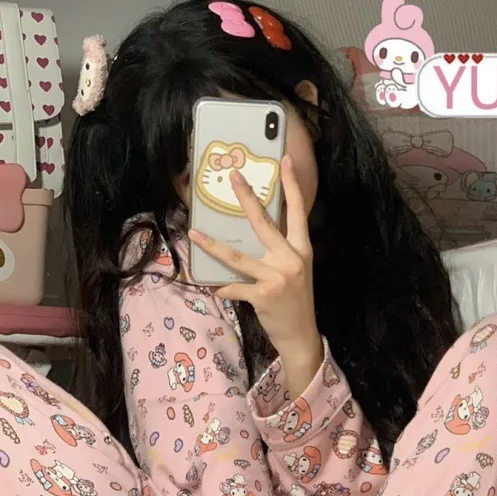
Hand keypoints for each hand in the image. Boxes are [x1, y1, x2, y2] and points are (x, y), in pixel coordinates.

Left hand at [188, 155, 323, 398]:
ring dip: (212, 245)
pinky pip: (234, 287)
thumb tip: (255, 232)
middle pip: (264, 223)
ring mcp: (277, 277)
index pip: (298, 211)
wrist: (301, 335)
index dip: (292, 185)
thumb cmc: (296, 301)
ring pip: (238, 257)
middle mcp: (291, 259)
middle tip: (233, 177)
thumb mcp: (296, 271)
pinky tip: (211, 287)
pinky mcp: (263, 295)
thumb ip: (281, 251)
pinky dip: (221, 288)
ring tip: (194, 233)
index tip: (286, 160)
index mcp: (301, 250)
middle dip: (246, 198)